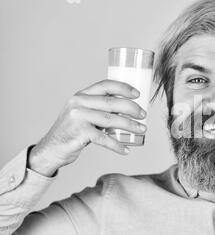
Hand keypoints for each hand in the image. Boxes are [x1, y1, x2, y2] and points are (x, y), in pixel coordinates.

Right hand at [28, 80, 146, 176]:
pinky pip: (104, 138)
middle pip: (112, 103)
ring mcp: (78, 117)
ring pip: (111, 120)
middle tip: (144, 115)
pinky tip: (126, 150)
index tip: (138, 94)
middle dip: (132, 108)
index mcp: (81, 95)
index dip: (123, 88)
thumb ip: (100, 109)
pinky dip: (117, 145)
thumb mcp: (83, 114)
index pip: (105, 85)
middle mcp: (78, 103)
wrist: (51, 148)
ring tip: (141, 129)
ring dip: (130, 125)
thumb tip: (129, 110)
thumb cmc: (73, 131)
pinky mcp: (79, 132)